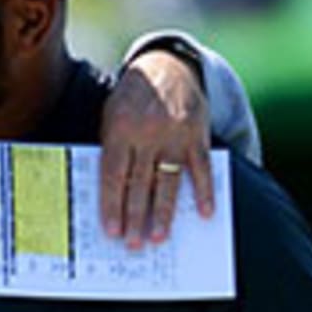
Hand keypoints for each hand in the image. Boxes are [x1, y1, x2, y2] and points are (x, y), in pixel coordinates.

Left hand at [101, 49, 213, 248]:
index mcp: (120, 129)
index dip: (112, 205)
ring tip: (159, 237)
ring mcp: (175, 134)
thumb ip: (110, 149)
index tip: (111, 231)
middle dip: (135, 217)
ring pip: (169, 180)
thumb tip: (107, 195)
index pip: (114, 175)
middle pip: (140, 183)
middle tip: (133, 244)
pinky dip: (204, 191)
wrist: (167, 66)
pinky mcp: (198, 134)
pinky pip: (202, 167)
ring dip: (164, 212)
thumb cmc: (131, 99)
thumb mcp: (111, 116)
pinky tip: (204, 212)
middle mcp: (147, 132)